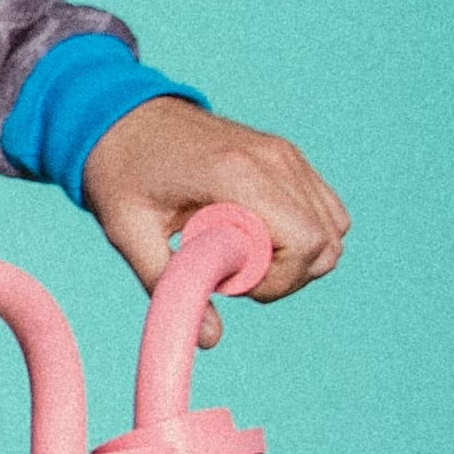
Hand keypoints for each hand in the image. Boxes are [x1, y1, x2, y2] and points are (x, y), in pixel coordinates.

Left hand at [82, 98, 346, 328]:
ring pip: (334, 228)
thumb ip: (168, 284)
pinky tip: (256, 235)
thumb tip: (211, 339)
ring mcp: (286, 155)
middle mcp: (275, 160)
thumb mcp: (128, 231)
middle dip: (289, 276)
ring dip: (299, 257)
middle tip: (234, 273)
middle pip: (327, 243)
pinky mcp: (288, 156)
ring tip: (242, 253)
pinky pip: (325, 209)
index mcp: (238, 174)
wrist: (120, 115)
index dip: (277, 282)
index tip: (230, 283)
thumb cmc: (120, 172)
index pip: (304, 244)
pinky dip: (304, 233)